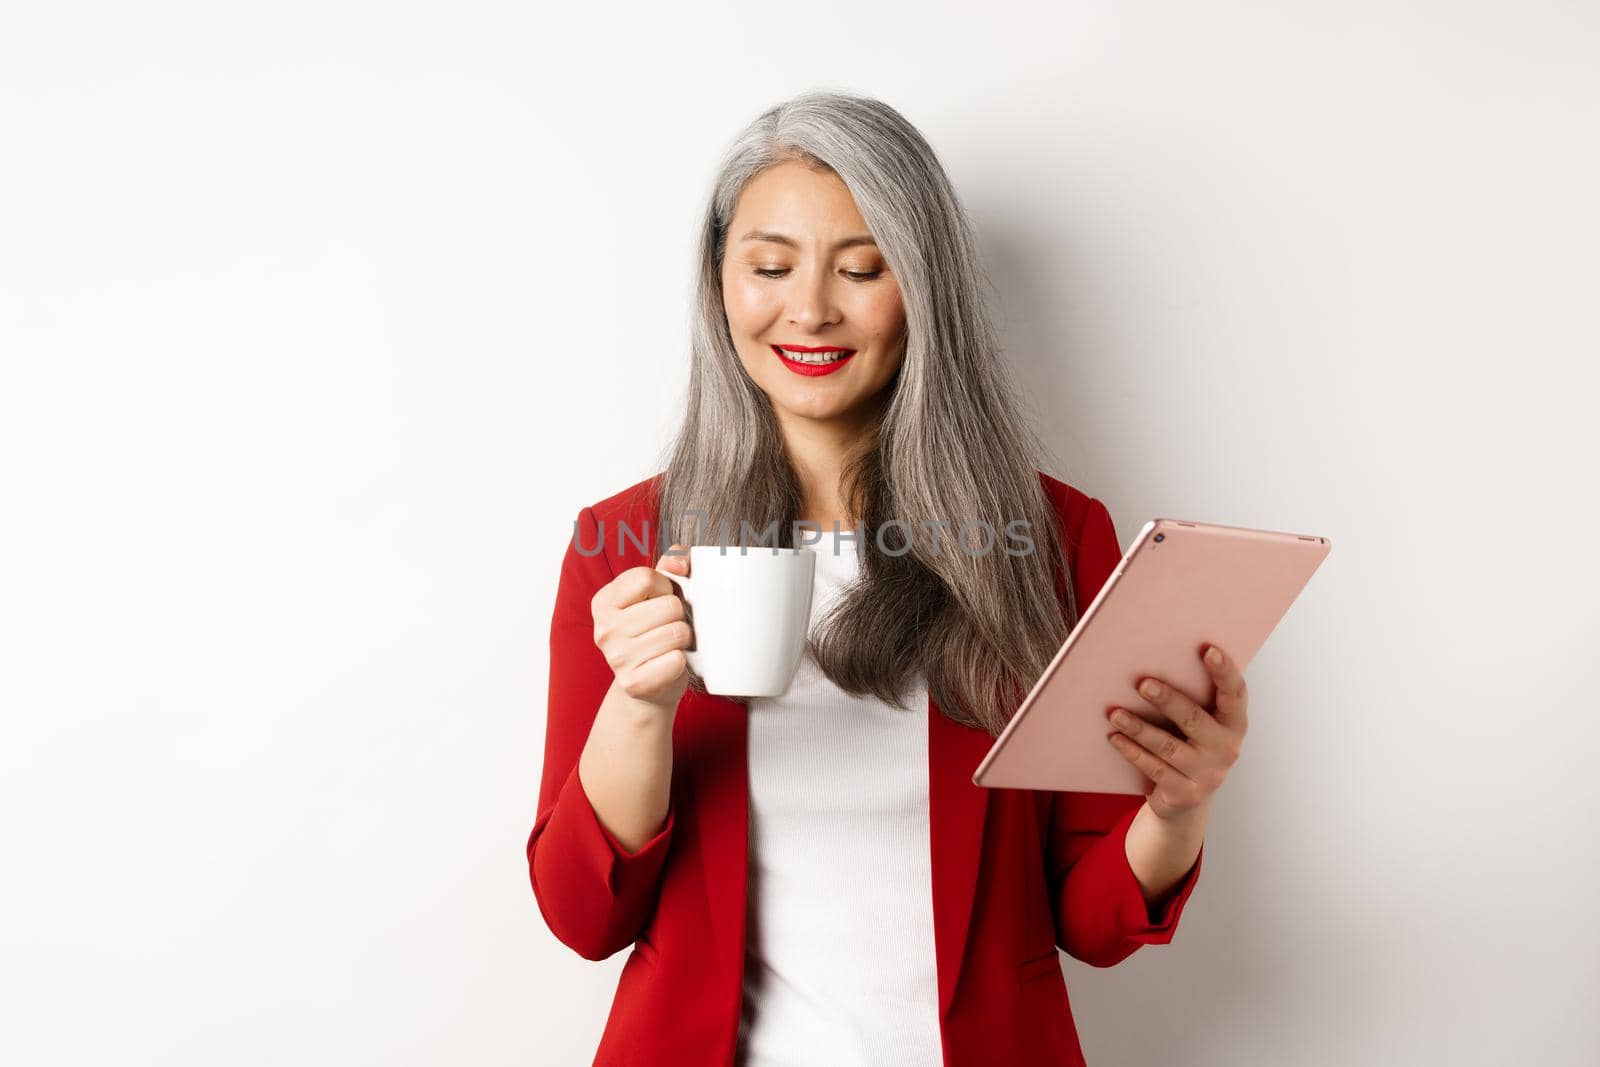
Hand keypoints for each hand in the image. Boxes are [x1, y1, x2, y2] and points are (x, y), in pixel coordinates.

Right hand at [589, 543, 695, 712]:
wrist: (649, 688)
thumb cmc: (655, 633)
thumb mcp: (658, 594)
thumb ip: (670, 565)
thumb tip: (680, 561)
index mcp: (604, 602)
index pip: (646, 577)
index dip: (666, 587)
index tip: (660, 602)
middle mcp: (604, 629)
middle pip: (669, 605)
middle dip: (679, 615)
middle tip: (668, 628)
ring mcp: (617, 658)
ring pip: (677, 631)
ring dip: (683, 639)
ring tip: (670, 646)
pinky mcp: (634, 682)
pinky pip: (676, 660)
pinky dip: (681, 662)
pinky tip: (669, 665)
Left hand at [1105, 643, 1248, 823]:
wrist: (1187, 801)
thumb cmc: (1190, 746)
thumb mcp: (1200, 724)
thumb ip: (1192, 696)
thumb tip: (1155, 657)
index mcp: (1233, 724)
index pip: (1235, 693)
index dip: (1224, 672)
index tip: (1209, 649)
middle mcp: (1226, 748)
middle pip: (1195, 719)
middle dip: (1168, 700)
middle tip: (1143, 683)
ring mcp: (1207, 774)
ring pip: (1168, 747)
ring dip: (1139, 728)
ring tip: (1115, 713)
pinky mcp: (1185, 793)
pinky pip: (1155, 769)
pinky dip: (1132, 752)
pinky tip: (1115, 737)